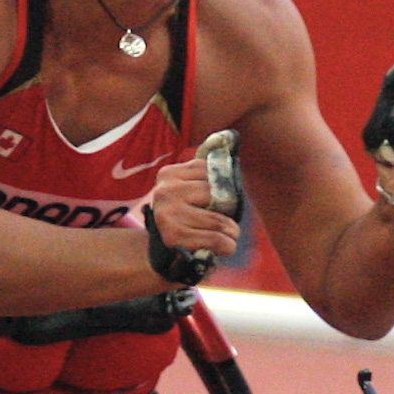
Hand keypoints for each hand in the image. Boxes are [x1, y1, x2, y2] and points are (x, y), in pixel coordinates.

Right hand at [145, 144, 240, 272]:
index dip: (223, 188)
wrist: (161, 256)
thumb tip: (229, 138)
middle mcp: (164, 191)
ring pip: (220, 219)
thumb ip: (206, 171)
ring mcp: (167, 214)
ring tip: (228, 237)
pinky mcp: (174, 237)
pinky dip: (227, 245)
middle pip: (216, 193)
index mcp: (169, 174)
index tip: (220, 200)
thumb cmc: (186, 219)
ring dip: (232, 232)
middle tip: (229, 223)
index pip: (210, 170)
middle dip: (230, 211)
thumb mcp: (190, 190)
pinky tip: (223, 248)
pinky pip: (216, 238)